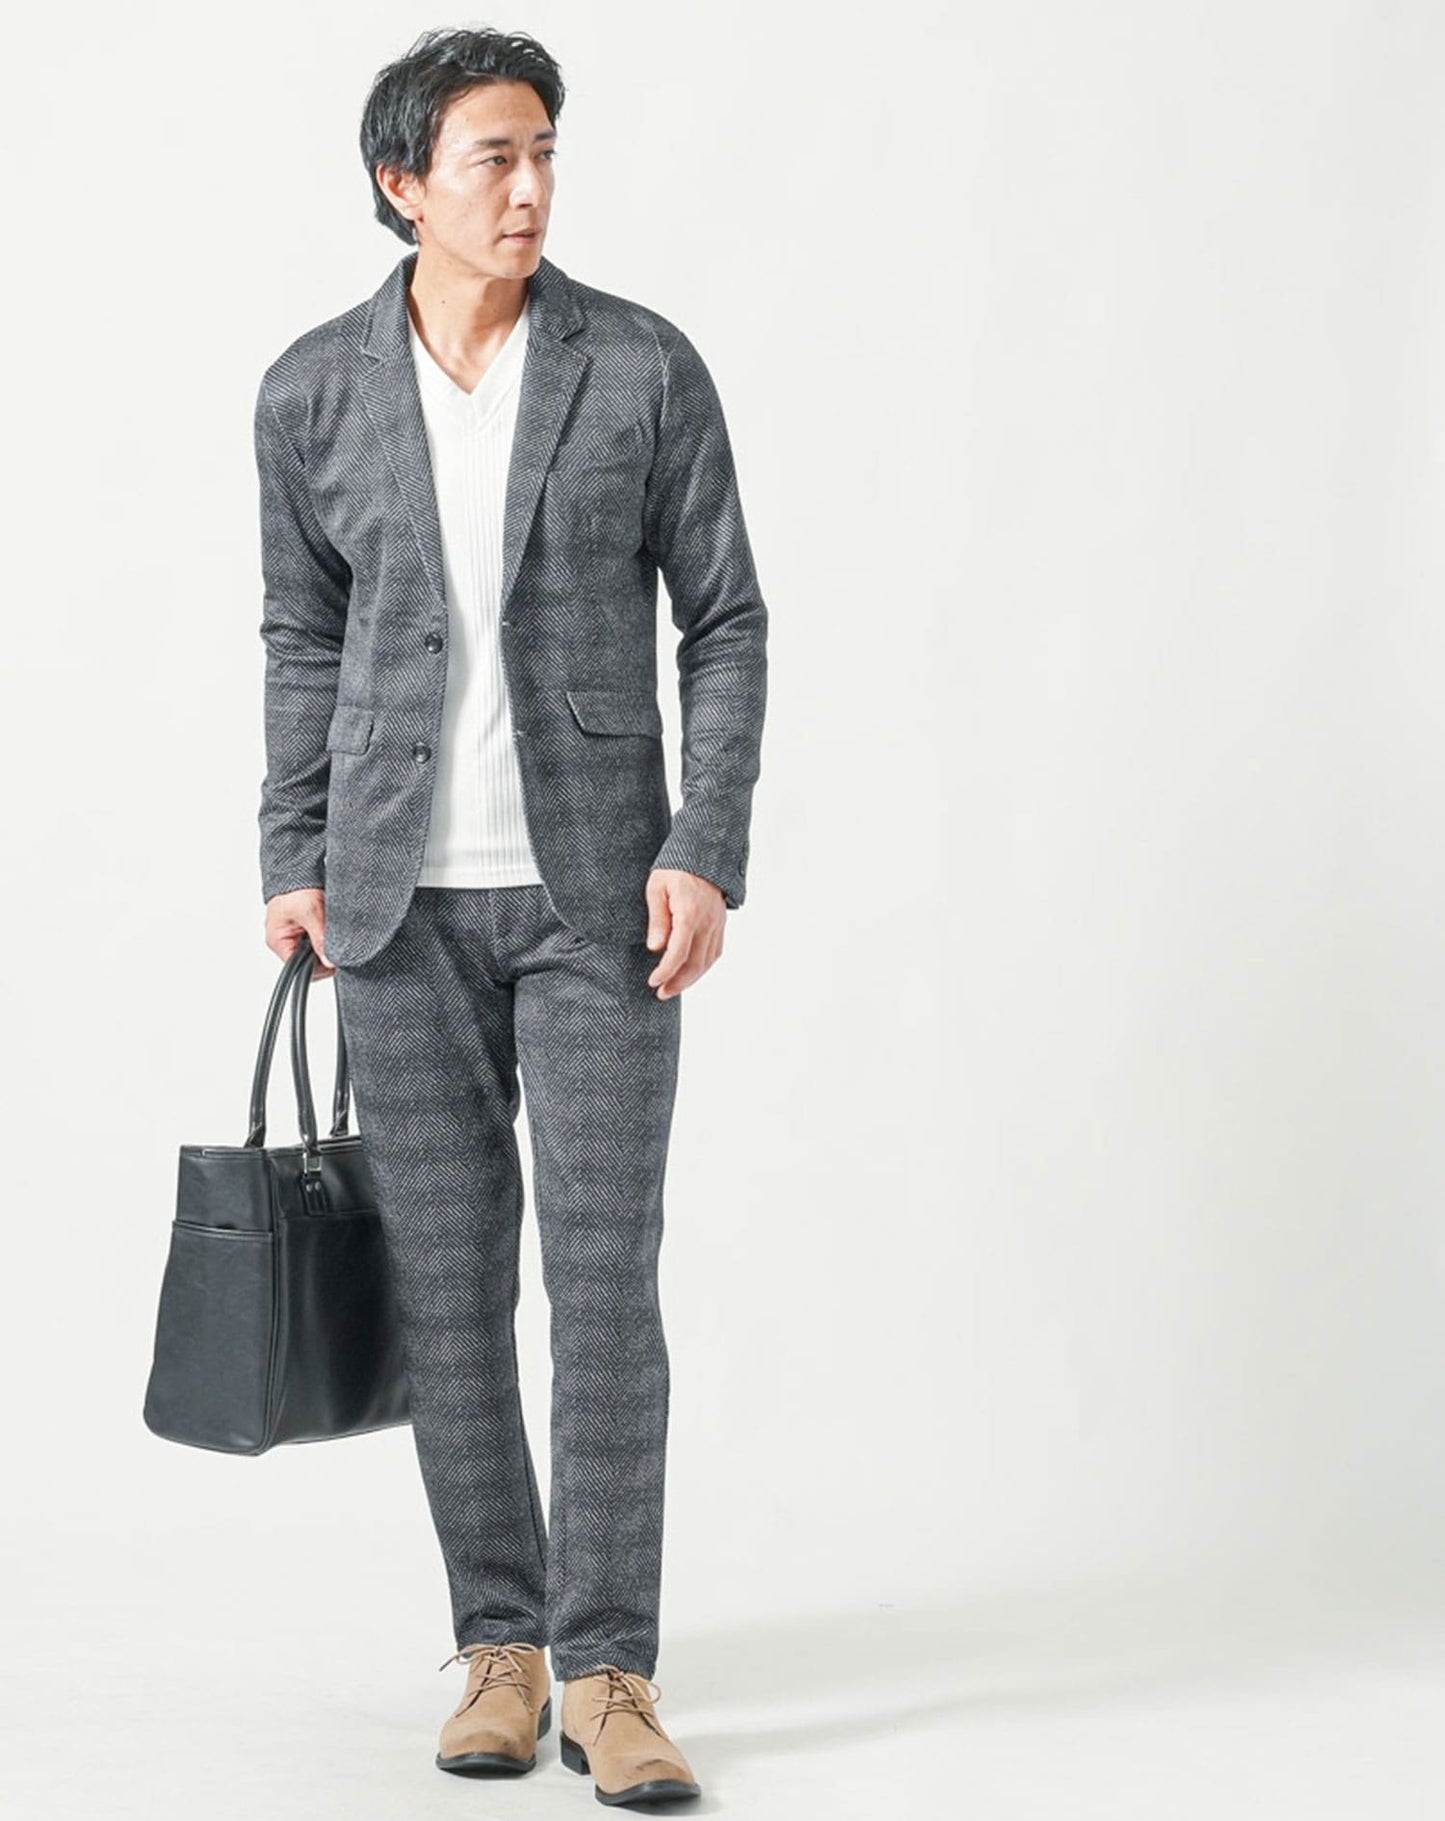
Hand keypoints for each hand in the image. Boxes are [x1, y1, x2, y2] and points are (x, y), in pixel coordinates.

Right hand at [265, 887, 333, 978]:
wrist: (298, 868)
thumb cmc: (296, 887)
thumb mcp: (311, 913)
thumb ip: (320, 939)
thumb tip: (330, 961)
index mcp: (278, 941)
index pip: (298, 969)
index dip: (318, 968)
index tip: (334, 959)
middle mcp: (284, 941)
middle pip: (308, 963)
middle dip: (324, 955)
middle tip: (336, 943)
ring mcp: (294, 936)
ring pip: (315, 953)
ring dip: (326, 945)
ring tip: (330, 930)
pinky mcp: (304, 929)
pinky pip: (318, 941)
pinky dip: (326, 936)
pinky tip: (329, 927)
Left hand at [644, 869, 725, 999]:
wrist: (703, 855)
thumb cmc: (674, 869)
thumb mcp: (657, 888)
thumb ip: (657, 919)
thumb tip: (655, 947)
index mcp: (689, 913)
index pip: (679, 952)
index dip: (666, 971)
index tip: (653, 982)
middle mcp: (707, 922)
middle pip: (695, 962)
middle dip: (678, 982)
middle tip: (661, 993)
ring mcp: (717, 924)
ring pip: (707, 961)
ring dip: (691, 979)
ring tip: (673, 988)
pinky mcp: (720, 925)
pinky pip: (715, 952)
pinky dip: (703, 967)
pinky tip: (690, 973)